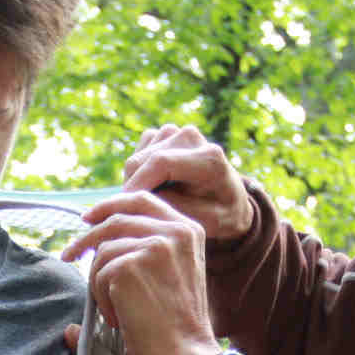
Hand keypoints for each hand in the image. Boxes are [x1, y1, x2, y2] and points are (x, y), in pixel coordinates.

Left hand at [60, 192, 218, 354]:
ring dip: (98, 283)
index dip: (110, 206)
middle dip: (87, 235)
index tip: (88, 220)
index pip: (141, 199)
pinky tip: (119, 319)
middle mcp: (176, 230)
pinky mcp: (133, 264)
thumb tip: (97, 227)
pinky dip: (101, 300)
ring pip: (103, 251)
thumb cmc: (174, 326)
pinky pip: (98, 273)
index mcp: (188, 230)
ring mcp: (155, 245)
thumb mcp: (170, 273)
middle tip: (69, 254)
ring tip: (116, 311)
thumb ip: (146, 247)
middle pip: (116, 217)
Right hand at [120, 125, 253, 242]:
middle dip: (132, 189)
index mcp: (209, 157)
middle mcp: (192, 137)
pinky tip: (154, 188)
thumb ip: (174, 208)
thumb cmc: (220, 216)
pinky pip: (137, 154)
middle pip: (142, 161)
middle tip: (135, 215)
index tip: (124, 209)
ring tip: (150, 204)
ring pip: (136, 158)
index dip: (137, 185)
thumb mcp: (205, 222)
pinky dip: (138, 173)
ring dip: (135, 183)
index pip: (161, 163)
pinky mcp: (165, 134)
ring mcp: (177, 132)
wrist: (230, 199)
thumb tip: (141, 196)